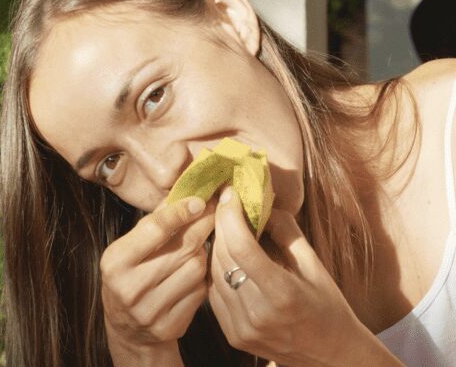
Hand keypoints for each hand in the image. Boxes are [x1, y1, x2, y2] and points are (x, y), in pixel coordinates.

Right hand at [100, 196, 213, 364]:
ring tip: (198, 245)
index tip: (200, 199)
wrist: (128, 330)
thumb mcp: (129, 249)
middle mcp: (130, 288)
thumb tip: (183, 190)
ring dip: (203, 253)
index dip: (181, 211)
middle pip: (182, 247)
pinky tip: (196, 272)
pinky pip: (200, 291)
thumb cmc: (130, 277)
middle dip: (202, 226)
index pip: (154, 229)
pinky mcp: (170, 326)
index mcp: (115, 262)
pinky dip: (203, 277)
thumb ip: (153, 223)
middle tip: (215, 210)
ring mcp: (150, 310)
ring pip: (195, 268)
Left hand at [207, 187, 401, 365]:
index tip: (229, 194)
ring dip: (216, 246)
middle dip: (221, 225)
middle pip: (224, 258)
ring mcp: (241, 328)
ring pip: (214, 274)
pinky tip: (226, 256)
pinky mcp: (232, 335)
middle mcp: (257, 313)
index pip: (242, 248)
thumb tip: (263, 202)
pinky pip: (213, 294)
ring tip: (225, 226)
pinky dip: (217, 270)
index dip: (230, 216)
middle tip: (224, 203)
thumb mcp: (316, 267)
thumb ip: (287, 233)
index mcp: (282, 295)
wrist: (330, 357)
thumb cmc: (328, 308)